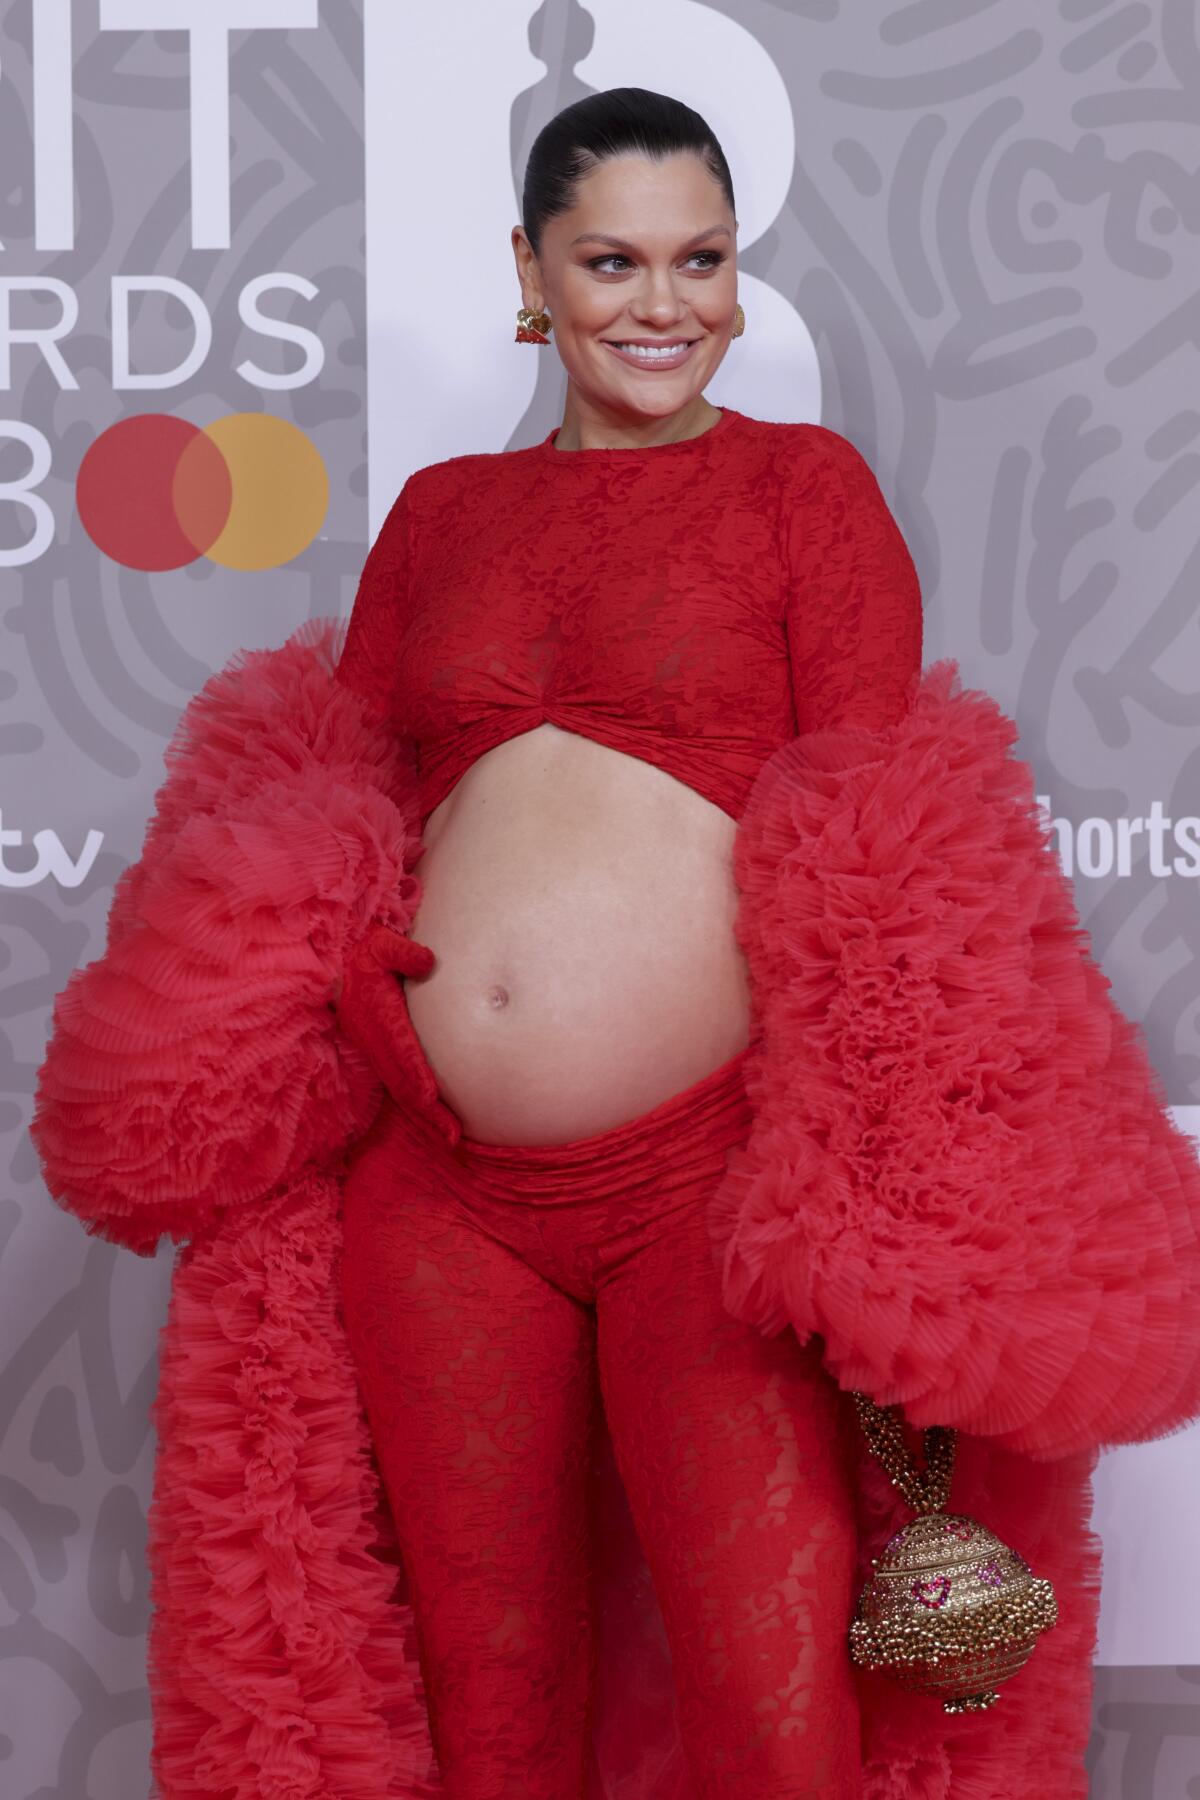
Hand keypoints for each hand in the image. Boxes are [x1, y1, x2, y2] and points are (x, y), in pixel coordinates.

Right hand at [332, 925, 445, 1120]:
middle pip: (402, 1081)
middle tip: (452, 1135)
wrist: (340, 970)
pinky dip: (418, 1108)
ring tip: (451, 1138)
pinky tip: (437, 1121)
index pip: (399, 1047)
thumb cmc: (368, 955)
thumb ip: (401, 950)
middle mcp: (375, 1040)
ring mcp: (376, 1052)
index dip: (415, 1072)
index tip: (431, 1094)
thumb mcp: (381, 944)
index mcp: (376, 1014)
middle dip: (427, 1111)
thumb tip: (426, 961)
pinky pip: (400, 1088)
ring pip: (402, 1091)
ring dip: (425, 1116)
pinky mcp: (382, 1058)